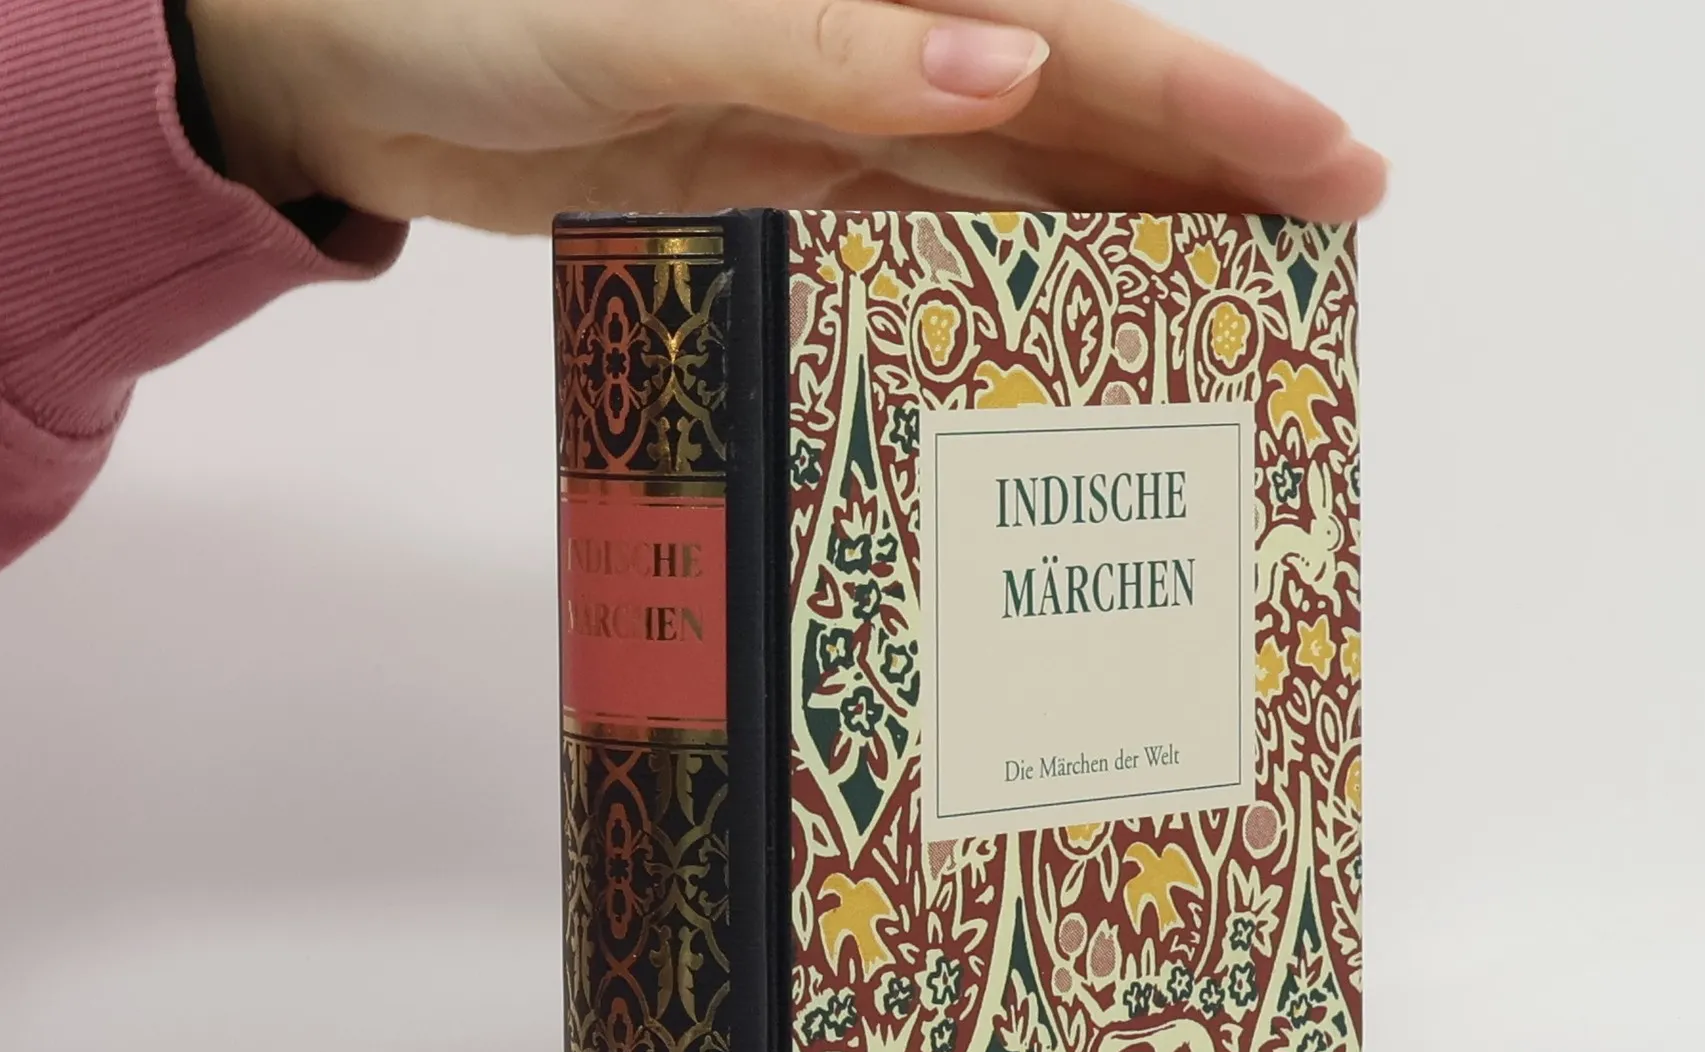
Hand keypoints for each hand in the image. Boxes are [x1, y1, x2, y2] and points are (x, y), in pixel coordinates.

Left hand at [186, 0, 1386, 232]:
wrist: (339, 58)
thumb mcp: (647, 9)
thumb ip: (825, 37)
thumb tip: (1006, 66)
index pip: (1081, 39)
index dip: (1216, 103)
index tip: (1330, 162)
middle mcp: (873, 39)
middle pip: (1077, 115)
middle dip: (1206, 174)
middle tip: (1326, 244)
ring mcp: (829, 121)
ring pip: (1013, 188)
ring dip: (1118, 241)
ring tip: (1228, 310)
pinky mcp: (777, 191)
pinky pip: (917, 241)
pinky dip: (991, 284)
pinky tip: (1059, 330)